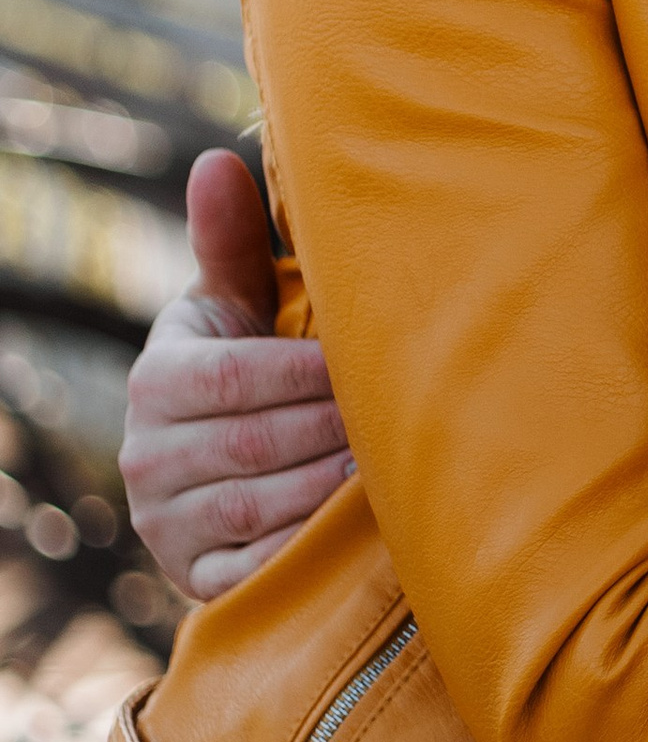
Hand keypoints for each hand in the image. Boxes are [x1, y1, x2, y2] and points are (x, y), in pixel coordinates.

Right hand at [120, 149, 352, 600]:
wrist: (216, 471)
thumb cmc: (247, 363)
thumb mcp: (235, 304)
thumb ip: (232, 240)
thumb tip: (215, 162)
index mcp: (158, 380)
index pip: (239, 376)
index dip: (313, 374)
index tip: (372, 364)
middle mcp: (146, 456)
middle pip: (259, 443)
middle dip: (337, 429)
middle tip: (407, 418)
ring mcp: (167, 524)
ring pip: (262, 507)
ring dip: (332, 486)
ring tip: (391, 466)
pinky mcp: (195, 579)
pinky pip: (256, 568)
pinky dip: (310, 547)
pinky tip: (359, 527)